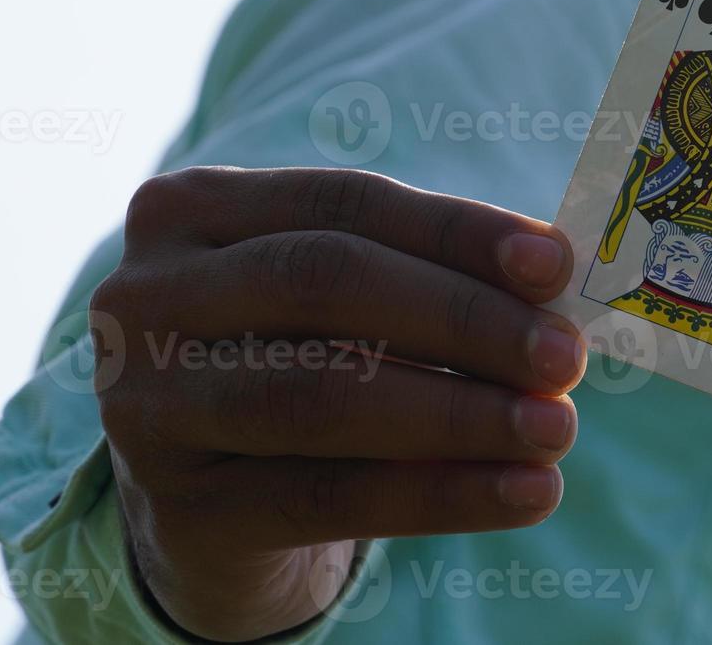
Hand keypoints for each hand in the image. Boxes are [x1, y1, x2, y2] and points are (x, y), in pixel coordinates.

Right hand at [89, 166, 585, 641]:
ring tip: (556, 429)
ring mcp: (147, 405)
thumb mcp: (345, 305)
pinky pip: (329, 496)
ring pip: (322, 395)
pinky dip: (443, 494)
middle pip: (327, 283)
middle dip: (465, 319)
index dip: (458, 231)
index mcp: (193, 210)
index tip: (556, 265)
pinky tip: (525, 492)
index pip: (346, 202)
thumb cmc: (302, 363)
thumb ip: (428, 276)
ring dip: (462, 413)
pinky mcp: (181, 509)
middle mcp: (148, 296)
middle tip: (564, 357)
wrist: (209, 502)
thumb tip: (554, 276)